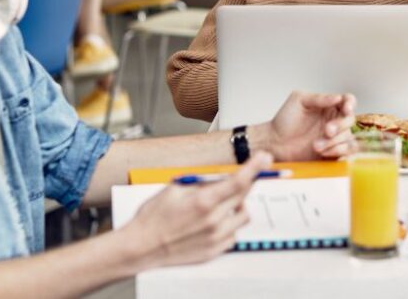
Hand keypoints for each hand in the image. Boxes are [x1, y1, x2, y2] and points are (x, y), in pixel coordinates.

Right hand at [126, 152, 271, 267]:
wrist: (142, 246)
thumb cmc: (154, 217)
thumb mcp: (175, 189)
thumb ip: (201, 182)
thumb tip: (221, 175)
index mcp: (204, 201)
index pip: (239, 181)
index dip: (255, 167)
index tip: (265, 158)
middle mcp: (214, 220)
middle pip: (244, 195)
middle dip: (246, 183)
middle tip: (240, 178)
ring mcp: (216, 237)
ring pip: (243, 215)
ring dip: (237, 206)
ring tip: (219, 205)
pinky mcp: (215, 250)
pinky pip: (234, 234)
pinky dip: (229, 225)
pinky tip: (214, 222)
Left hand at [260, 91, 355, 160]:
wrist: (275, 142)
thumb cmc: (285, 119)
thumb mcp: (299, 100)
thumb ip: (319, 98)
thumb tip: (338, 97)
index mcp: (329, 105)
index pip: (348, 100)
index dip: (350, 104)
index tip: (346, 110)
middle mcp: (335, 120)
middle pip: (350, 120)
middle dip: (340, 126)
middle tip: (326, 131)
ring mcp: (335, 138)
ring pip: (349, 138)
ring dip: (336, 142)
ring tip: (316, 146)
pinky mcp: (333, 153)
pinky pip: (346, 154)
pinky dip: (338, 152)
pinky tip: (324, 153)